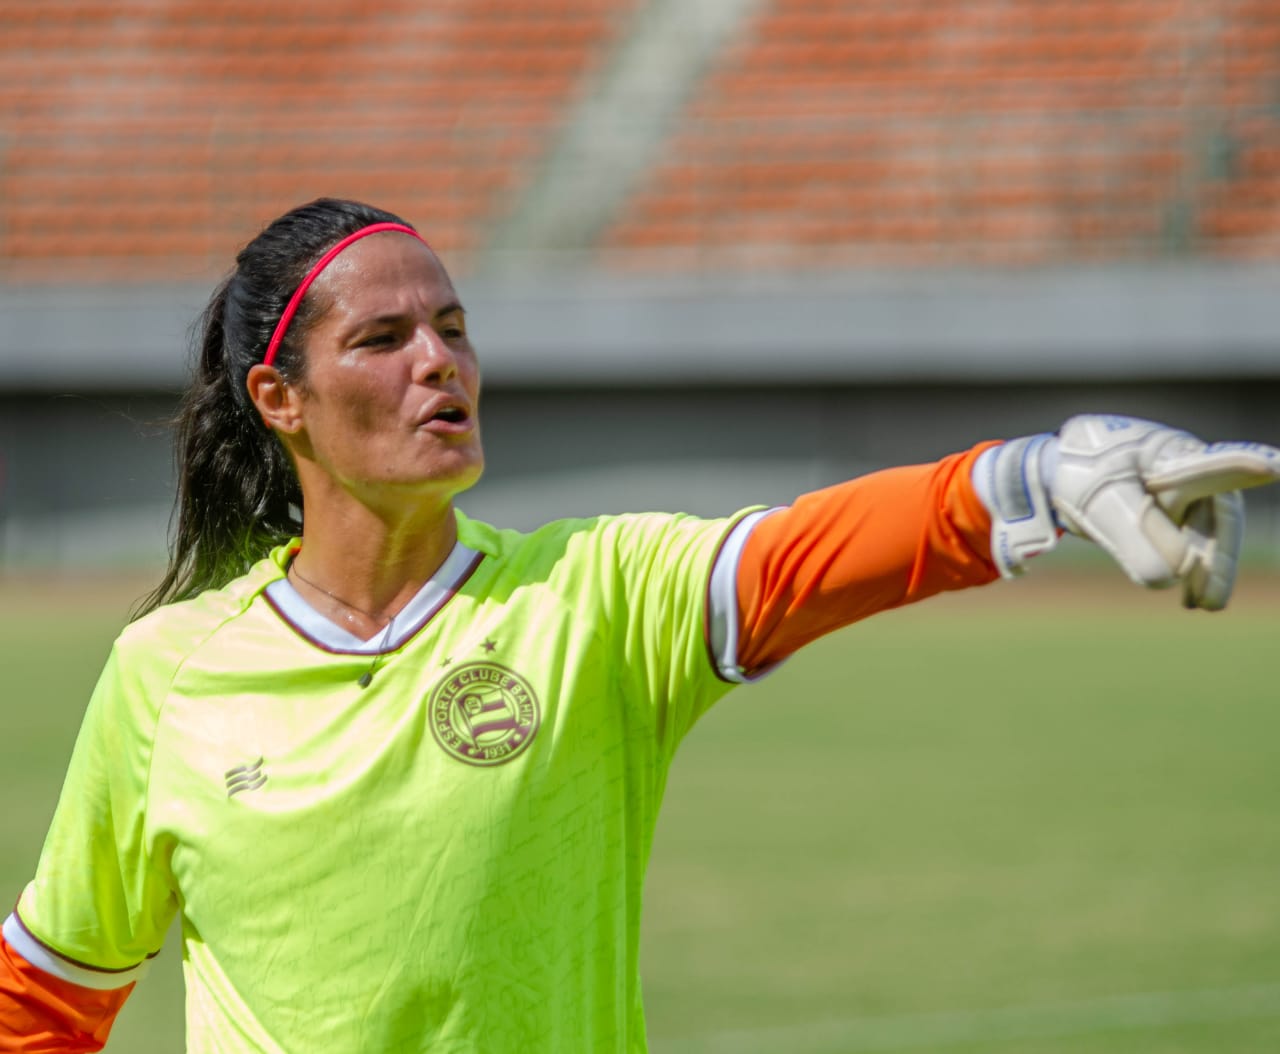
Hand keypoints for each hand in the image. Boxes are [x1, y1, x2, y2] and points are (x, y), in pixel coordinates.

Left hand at [1050, 415, 1279, 608]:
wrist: (1056, 469)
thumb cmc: (1080, 472)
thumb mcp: (1099, 504)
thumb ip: (1135, 538)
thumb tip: (1170, 578)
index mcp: (1171, 455)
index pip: (1210, 468)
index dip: (1240, 468)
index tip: (1271, 466)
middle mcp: (1186, 470)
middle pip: (1217, 518)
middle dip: (1217, 560)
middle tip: (1211, 600)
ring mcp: (1181, 492)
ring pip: (1204, 536)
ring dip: (1206, 570)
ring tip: (1203, 604)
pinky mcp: (1169, 513)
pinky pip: (1188, 544)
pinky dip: (1188, 570)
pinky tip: (1188, 597)